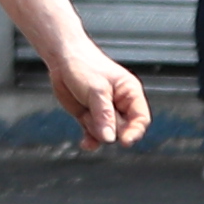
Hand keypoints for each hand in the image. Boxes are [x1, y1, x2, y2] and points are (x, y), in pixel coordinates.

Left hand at [51, 37, 149, 152]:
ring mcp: (104, 112)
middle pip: (123, 129)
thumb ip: (104, 115)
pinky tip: (85, 143)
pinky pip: (94, 135)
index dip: (136, 131)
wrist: (62, 60)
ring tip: (85, 116)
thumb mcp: (96, 91)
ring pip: (107, 134)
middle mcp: (120, 104)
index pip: (141, 118)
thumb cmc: (84, 66)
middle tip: (95, 118)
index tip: (126, 142)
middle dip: (110, 130)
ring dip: (96, 132)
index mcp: (130, 92)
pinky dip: (90, 140)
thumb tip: (111, 138)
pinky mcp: (90, 117)